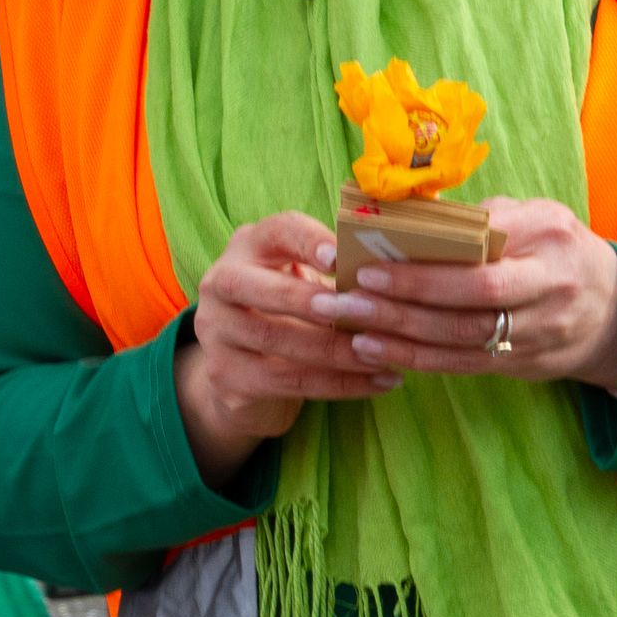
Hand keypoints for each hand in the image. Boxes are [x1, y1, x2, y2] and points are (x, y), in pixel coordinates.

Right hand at [177, 211, 400, 483]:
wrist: (245, 368)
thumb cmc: (291, 310)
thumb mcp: (305, 277)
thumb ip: (337, 267)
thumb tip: (399, 265)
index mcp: (247, 246)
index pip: (278, 231)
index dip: (310, 242)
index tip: (342, 257)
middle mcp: (220, 283)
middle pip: (262, 289)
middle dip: (311, 300)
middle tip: (360, 310)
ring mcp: (216, 332)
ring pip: (277, 340)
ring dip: (337, 350)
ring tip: (384, 355)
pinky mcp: (226, 376)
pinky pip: (288, 382)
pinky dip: (339, 384)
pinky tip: (377, 383)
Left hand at [307, 196, 616, 393]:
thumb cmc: (561, 250)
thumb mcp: (539, 217)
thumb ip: (485, 218)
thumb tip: (411, 217)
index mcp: (549, 241)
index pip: (480, 259)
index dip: (422, 268)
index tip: (369, 262)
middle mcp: (547, 290)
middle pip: (468, 304)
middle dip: (401, 301)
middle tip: (345, 297)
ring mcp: (538, 334)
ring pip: (461, 341)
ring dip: (399, 336)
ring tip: (350, 326)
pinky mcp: (523, 366)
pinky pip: (463, 365)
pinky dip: (416, 359)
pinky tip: (375, 350)